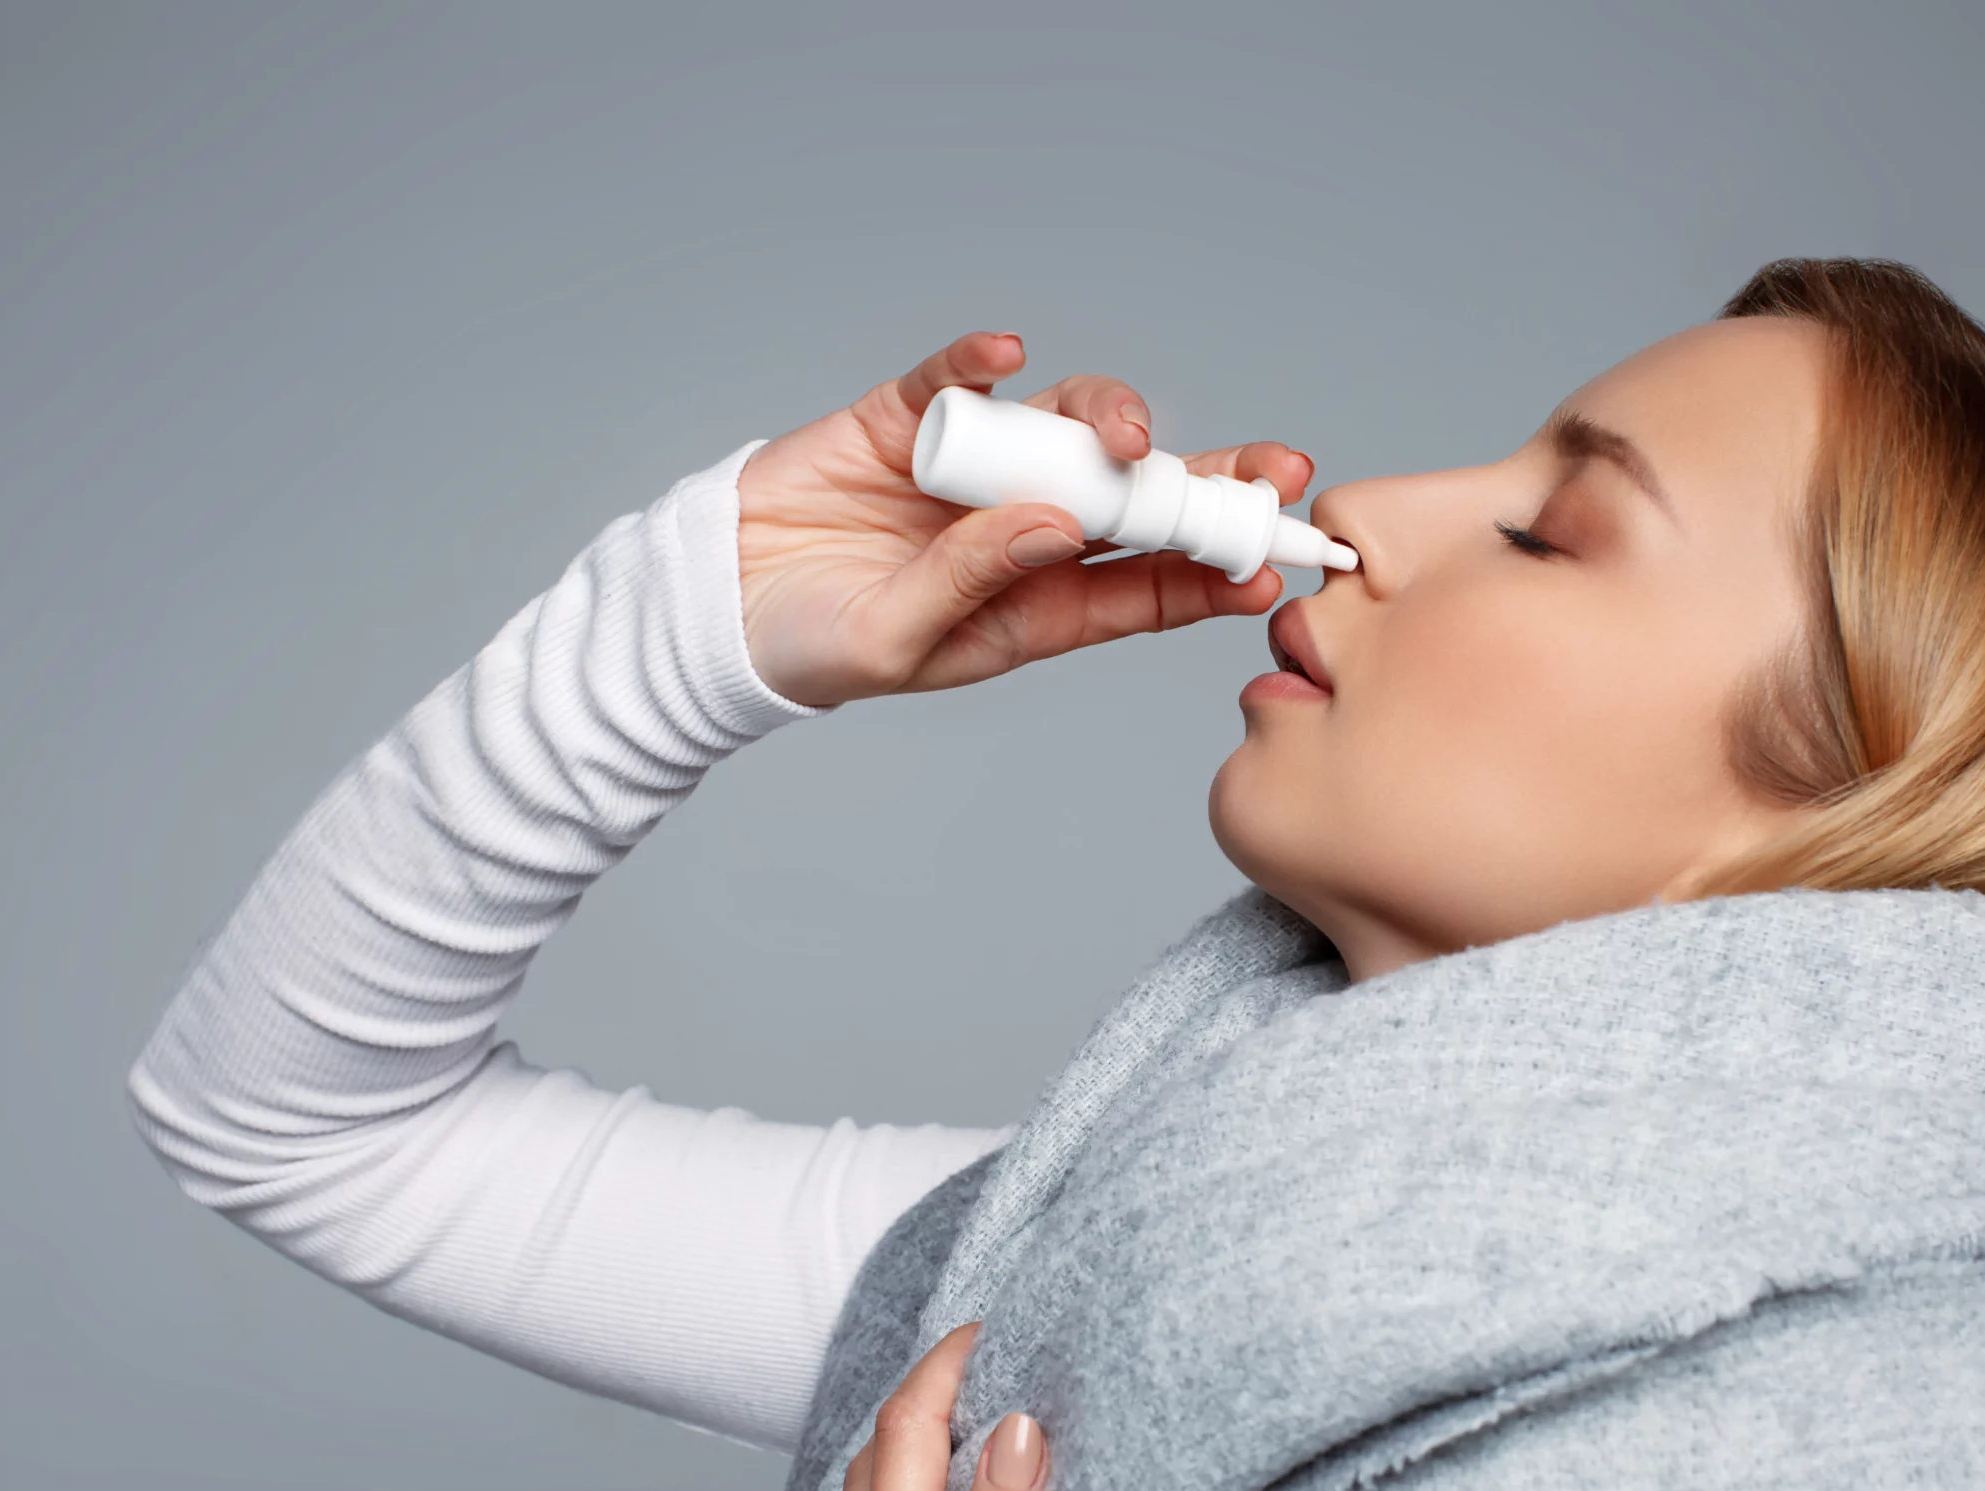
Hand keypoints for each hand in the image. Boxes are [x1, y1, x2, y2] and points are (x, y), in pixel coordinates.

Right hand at [736, 332, 1314, 705]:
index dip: (1212, 568)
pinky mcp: (907, 420)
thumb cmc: (813, 646)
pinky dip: (977, 358)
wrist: (713, 606)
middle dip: (1206, 479)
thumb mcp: (900, 638)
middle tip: (1271, 469)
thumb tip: (1060, 521)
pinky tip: (1002, 351)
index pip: (1146, 584)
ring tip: (1119, 432)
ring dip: (1105, 419)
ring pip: (1065, 427)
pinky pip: (955, 377)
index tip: (1272, 559)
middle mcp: (1022, 530)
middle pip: (1134, 497)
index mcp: (1036, 605)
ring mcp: (972, 469)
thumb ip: (977, 581)